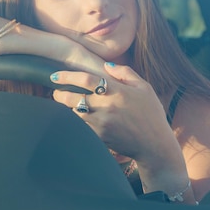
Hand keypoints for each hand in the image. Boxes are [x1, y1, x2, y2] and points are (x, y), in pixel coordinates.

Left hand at [50, 62, 183, 170]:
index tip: (55, 75)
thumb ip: (126, 73)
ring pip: (73, 114)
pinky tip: (73, 119)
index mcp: (116, 91)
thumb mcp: (144, 88)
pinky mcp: (99, 137)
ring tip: (64, 105)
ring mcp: (101, 124)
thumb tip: (107, 65)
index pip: (86, 80)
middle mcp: (106, 107)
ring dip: (65, 109)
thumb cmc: (151, 114)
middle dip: (59, 95)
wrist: (154, 144)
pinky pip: (80, 128)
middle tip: (56, 92)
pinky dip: (74, 123)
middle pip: (72, 98)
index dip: (67, 76)